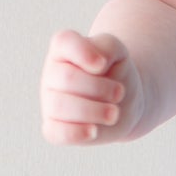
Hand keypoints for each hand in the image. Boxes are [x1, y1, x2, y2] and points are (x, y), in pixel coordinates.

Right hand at [40, 30, 143, 145]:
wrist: (124, 101)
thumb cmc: (116, 72)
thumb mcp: (118, 51)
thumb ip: (107, 46)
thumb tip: (97, 64)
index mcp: (64, 50)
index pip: (64, 42)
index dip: (85, 52)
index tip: (104, 64)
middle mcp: (52, 75)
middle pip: (67, 79)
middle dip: (99, 88)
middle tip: (120, 93)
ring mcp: (51, 102)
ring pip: (60, 107)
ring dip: (93, 111)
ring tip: (114, 114)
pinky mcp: (56, 127)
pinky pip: (55, 132)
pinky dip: (75, 133)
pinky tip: (94, 131)